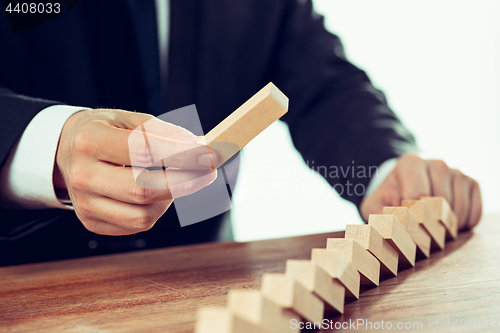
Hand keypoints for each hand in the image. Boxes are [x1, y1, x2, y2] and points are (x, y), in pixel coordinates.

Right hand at [54, 109, 218, 234]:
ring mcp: (85, 204)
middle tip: (210, 172)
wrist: (66, 151)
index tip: (210, 155)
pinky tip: (156, 193)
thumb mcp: (128, 119)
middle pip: (143, 189)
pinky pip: (136, 225)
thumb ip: (162, 132)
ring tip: (175, 179)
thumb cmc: (105, 132)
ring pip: (143, 215)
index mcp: (89, 141)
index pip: (143, 151)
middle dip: (186, 182)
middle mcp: (83, 176)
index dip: (181, 155)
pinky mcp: (91, 222)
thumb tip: (197, 148)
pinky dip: (156, 210)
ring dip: (171, 198)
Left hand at [360, 154, 481, 229]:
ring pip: (458, 209)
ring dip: (447, 226)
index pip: (418, 196)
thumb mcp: (375, 204)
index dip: (413, 217)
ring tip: (432, 228)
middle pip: (440, 203)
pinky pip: (474, 211)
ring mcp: (457, 171)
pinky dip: (464, 224)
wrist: (407, 184)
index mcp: (411, 163)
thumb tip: (385, 228)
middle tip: (421, 232)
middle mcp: (437, 162)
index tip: (408, 226)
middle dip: (430, 223)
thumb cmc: (390, 197)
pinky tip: (449, 224)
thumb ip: (376, 214)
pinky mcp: (472, 182)